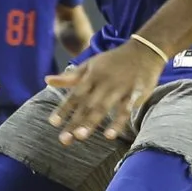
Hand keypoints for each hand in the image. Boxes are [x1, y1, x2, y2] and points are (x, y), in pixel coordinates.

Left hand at [45, 41, 164, 144]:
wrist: (145, 50)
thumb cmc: (113, 61)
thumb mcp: (90, 64)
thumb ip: (70, 76)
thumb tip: (47, 80)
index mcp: (91, 76)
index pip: (74, 95)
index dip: (64, 108)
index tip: (53, 122)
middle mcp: (103, 83)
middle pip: (86, 105)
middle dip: (75, 122)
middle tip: (64, 140)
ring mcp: (120, 88)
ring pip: (103, 108)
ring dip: (91, 123)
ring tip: (80, 137)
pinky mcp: (136, 94)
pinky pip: (126, 110)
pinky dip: (118, 122)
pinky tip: (110, 135)